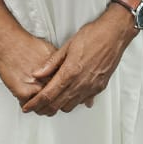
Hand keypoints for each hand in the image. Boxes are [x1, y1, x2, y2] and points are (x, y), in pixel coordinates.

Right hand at [0, 26, 57, 105]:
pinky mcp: (24, 92)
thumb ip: (56, 63)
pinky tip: (28, 103)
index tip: (60, 95)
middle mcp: (49, 78)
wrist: (8, 41)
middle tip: (51, 105)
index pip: (65, 87)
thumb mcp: (48, 50)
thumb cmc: (24, 43)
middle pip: (56, 98)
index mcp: (57, 68)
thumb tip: (60, 71)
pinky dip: (28, 106)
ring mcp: (37, 86)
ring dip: (41, 107)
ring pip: (44, 105)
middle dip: (54, 103)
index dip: (63, 93)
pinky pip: (28, 105)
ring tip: (39, 106)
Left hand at [21, 5, 135, 115]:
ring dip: (59, 106)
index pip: (48, 95)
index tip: (27, 107)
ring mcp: (91, 87)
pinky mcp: (100, 87)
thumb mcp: (68, 46)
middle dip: (44, 109)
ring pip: (70, 106)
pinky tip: (70, 96)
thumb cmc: (93, 36)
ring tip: (51, 101)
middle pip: (57, 105)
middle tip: (35, 107)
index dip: (35, 104)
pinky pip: (83, 101)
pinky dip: (74, 101)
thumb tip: (37, 74)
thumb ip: (51, 63)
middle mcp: (81, 83)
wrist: (115, 34)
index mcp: (70, 72)